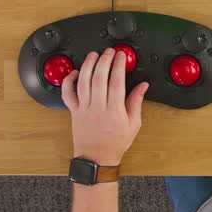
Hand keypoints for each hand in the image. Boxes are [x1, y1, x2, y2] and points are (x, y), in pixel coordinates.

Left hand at [61, 48, 147, 166]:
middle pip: (99, 78)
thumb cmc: (115, 143)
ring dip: (88, 66)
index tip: (121, 56)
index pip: (116, 82)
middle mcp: (98, 108)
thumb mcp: (133, 124)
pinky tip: (75, 72)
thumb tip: (143, 86)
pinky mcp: (74, 111)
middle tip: (109, 51)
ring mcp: (84, 109)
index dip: (118, 66)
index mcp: (114, 111)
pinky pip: (67, 94)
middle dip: (104, 61)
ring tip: (93, 55)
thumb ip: (136, 102)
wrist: (96, 159)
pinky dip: (69, 81)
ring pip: (83, 82)